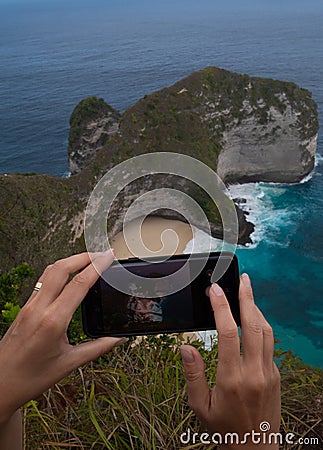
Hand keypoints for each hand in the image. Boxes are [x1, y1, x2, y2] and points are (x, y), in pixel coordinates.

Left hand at [0, 251, 126, 423]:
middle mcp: (39, 308)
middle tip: (101, 253)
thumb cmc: (31, 378)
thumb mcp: (69, 364)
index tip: (108, 256)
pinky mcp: (25, 308)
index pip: (79, 284)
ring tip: (88, 259)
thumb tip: (119, 338)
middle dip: (83, 256)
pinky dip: (59, 271)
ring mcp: (29, 306)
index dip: (97, 266)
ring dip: (70, 261)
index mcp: (53, 321)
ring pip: (49, 271)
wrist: (0, 385)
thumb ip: (98, 348)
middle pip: (61, 268)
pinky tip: (69, 276)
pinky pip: (43, 281)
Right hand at [180, 274, 280, 448]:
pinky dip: (261, 325)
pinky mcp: (275, 375)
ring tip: (248, 292)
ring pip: (266, 332)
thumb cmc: (223, 427)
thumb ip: (193, 374)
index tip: (215, 290)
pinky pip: (270, 343)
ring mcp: (268, 373)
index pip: (227, 333)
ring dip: (257, 309)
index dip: (221, 307)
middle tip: (242, 279)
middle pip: (253, 325)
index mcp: (231, 379)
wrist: (255, 449)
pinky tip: (252, 318)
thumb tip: (186, 346)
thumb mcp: (199, 405)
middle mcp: (254, 373)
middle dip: (247, 298)